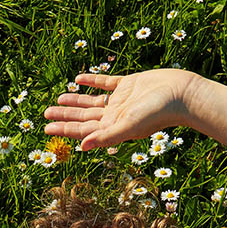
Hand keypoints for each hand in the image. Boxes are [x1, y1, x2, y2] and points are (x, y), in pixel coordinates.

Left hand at [44, 69, 199, 149]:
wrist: (181, 94)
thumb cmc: (157, 114)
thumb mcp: (128, 126)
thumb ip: (106, 138)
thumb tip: (82, 148)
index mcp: (112, 128)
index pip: (82, 130)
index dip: (63, 130)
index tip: (46, 129)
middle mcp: (115, 116)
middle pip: (83, 117)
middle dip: (64, 116)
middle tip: (45, 114)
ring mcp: (121, 100)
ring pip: (92, 102)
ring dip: (75, 101)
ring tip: (58, 99)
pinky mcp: (129, 84)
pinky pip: (106, 83)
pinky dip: (92, 82)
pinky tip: (78, 79)